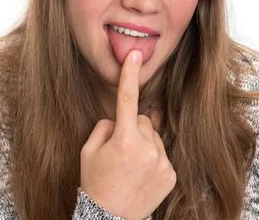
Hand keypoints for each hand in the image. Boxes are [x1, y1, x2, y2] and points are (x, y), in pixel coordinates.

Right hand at [80, 50, 175, 219]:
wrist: (109, 219)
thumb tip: (118, 119)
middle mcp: (147, 149)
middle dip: (130, 128)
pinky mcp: (171, 175)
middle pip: (142, 120)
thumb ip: (104, 127)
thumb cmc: (95, 183)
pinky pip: (161, 154)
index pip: (126, 100)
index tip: (135, 55)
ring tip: (130, 166)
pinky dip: (152, 159)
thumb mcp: (88, 151)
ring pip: (153, 136)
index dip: (129, 75)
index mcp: (124, 141)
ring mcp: (161, 163)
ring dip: (143, 144)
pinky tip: (141, 174)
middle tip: (119, 151)